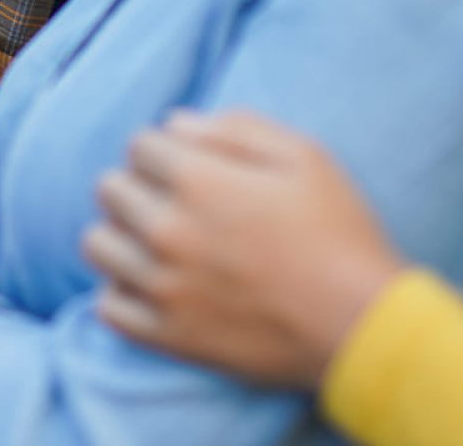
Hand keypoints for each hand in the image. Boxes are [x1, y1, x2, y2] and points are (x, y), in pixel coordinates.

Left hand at [81, 110, 404, 388]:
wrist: (365, 329)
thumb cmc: (340, 234)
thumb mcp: (304, 155)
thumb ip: (235, 126)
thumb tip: (176, 124)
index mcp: (198, 181)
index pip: (139, 144)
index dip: (166, 150)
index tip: (192, 167)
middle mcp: (169, 231)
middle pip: (110, 188)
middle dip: (139, 185)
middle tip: (175, 202)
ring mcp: (164, 288)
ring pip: (98, 243)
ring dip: (122, 235)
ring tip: (158, 241)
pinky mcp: (169, 337)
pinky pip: (108, 306)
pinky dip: (123, 291)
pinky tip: (154, 284)